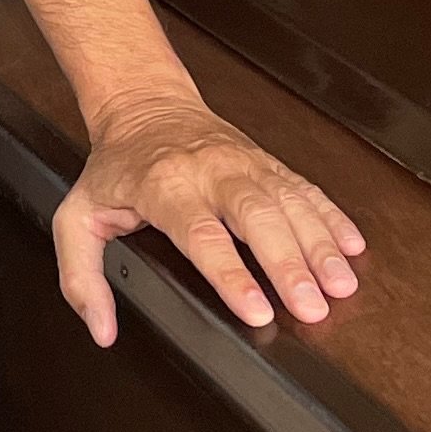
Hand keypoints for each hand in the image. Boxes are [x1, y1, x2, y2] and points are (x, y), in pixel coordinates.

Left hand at [53, 93, 367, 347]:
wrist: (144, 104)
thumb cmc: (115, 167)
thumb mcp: (77, 216)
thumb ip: (81, 276)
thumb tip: (101, 328)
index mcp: (164, 188)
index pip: (201, 235)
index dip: (230, 274)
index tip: (256, 309)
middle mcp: (210, 172)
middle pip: (256, 217)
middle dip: (287, 263)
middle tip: (312, 306)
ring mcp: (244, 164)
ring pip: (288, 201)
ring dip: (319, 244)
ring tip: (340, 285)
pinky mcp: (266, 162)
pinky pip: (304, 188)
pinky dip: (332, 216)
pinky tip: (353, 245)